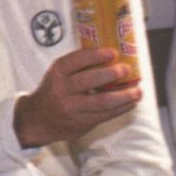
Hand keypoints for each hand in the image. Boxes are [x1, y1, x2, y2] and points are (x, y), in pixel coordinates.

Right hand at [13, 47, 140, 146]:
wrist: (38, 120)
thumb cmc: (54, 92)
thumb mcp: (58, 76)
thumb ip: (78, 68)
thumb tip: (112, 58)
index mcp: (57, 73)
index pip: (75, 61)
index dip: (95, 55)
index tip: (113, 52)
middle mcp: (62, 90)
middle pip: (90, 80)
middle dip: (112, 73)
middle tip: (126, 69)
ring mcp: (72, 108)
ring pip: (103, 101)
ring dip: (124, 95)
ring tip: (137, 91)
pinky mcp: (82, 122)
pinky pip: (106, 115)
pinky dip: (122, 108)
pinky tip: (131, 102)